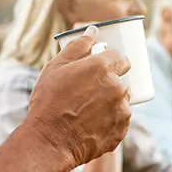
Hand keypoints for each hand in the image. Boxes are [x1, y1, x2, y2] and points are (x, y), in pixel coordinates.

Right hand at [26, 26, 131, 167]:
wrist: (50, 140)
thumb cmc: (49, 101)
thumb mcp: (56, 67)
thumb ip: (78, 45)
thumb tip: (93, 30)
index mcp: (103, 68)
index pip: (120, 58)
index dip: (111, 62)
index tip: (102, 69)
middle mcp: (117, 88)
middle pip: (121, 82)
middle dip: (109, 85)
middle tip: (88, 94)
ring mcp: (121, 111)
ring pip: (122, 103)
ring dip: (110, 105)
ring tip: (87, 112)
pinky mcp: (120, 131)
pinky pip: (119, 123)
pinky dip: (109, 122)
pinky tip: (90, 125)